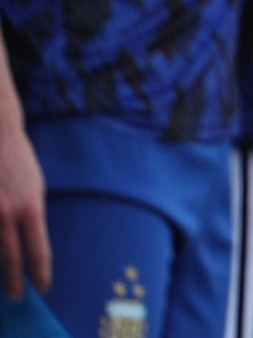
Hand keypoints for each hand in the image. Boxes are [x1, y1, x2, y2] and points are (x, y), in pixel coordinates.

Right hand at [0, 120, 48, 299]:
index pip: (38, 250)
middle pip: (10, 259)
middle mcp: (6, 214)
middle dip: (14, 282)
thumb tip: (29, 240)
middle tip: (18, 297)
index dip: (40, 273)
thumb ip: (31, 214)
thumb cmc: (18, 162)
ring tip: (3, 283)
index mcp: (31, 208)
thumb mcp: (35, 187)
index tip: (43, 287)